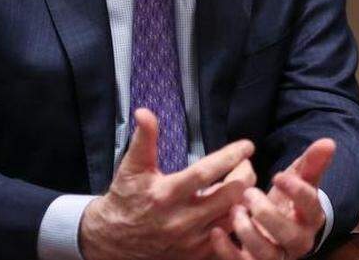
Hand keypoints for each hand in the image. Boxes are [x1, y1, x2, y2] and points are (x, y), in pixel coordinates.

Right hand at [79, 108, 255, 259]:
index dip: (230, 157)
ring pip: (234, 218)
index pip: (205, 173)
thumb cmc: (126, 198)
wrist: (111, 241)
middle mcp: (180, 220)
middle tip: (244, 164)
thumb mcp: (132, 168)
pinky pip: (228, 237)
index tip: (247, 145)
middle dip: (245, 175)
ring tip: (241, 184)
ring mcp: (190, 241)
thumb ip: (143, 139)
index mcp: (165, 195)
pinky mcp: (195, 255)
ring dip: (243, 198)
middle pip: (229, 196)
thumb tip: (144, 112)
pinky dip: (237, 220)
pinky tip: (236, 206)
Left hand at [211, 138, 334, 259]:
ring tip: (235, 210)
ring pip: (267, 254)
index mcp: (311, 218)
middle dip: (269, 214)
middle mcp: (298, 241)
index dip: (297, 191)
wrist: (273, 230)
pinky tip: (217, 232)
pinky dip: (227, 251)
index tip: (277, 176)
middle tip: (249, 194)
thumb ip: (312, 163)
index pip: (312, 207)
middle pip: (291, 235)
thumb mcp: (298, 182)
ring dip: (248, 232)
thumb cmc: (286, 202)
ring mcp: (277, 256)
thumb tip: (328, 141)